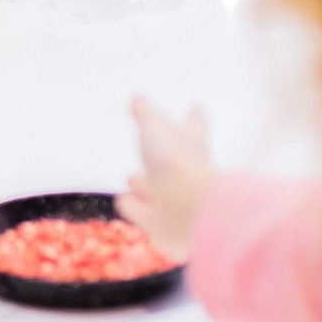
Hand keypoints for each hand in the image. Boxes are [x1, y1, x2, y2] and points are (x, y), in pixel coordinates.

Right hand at [118, 96, 212, 261]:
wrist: (186, 210)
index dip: (194, 117)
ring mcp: (174, 199)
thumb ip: (145, 112)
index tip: (196, 108)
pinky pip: (142, 211)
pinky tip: (126, 202)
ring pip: (155, 188)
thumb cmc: (175, 162)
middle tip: (150, 150)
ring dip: (143, 184)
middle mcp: (186, 172)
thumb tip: (138, 99)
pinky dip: (133, 206)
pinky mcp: (160, 222)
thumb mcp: (154, 126)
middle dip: (159, 156)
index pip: (194, 125)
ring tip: (132, 178)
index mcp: (192, 144)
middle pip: (174, 160)